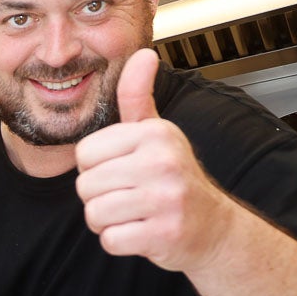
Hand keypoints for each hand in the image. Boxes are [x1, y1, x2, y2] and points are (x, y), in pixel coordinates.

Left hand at [73, 48, 234, 271]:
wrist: (212, 227)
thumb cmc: (172, 177)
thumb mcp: (156, 134)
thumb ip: (137, 97)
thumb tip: (143, 53)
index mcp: (154, 134)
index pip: (84, 153)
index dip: (95, 168)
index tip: (122, 171)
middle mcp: (163, 161)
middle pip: (85, 185)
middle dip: (99, 197)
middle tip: (128, 197)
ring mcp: (166, 199)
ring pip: (95, 214)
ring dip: (106, 221)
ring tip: (133, 214)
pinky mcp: (165, 234)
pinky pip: (110, 240)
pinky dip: (118, 242)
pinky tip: (140, 232)